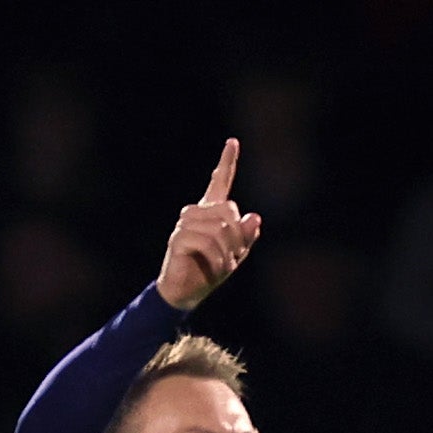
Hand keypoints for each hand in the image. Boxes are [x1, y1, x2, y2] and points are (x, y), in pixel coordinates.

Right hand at [156, 140, 261, 310]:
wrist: (187, 291)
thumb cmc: (211, 270)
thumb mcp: (236, 253)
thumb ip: (246, 235)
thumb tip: (255, 217)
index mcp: (211, 212)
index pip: (220, 182)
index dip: (227, 162)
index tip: (233, 142)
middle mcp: (196, 212)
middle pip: (229, 212)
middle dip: (237, 238)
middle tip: (232, 257)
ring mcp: (185, 224)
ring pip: (220, 229)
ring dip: (228, 252)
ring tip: (223, 264)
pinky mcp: (178, 238)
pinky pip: (207, 243)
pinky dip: (218, 259)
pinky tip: (216, 268)